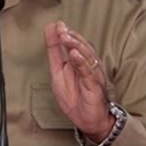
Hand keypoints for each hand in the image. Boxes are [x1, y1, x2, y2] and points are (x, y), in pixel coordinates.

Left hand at [44, 21, 114, 141]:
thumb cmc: (74, 98)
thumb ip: (55, 52)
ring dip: (75, 45)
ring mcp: (92, 74)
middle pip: (82, 46)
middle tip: (60, 29)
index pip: (74, 43)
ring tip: (65, 37)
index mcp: (79, 61)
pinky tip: (75, 54)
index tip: (56, 24)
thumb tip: (50, 30)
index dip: (66, 33)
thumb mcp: (58, 72)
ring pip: (86, 56)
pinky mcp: (95, 86)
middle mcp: (88, 65)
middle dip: (71, 36)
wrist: (87, 120)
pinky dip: (81, 62)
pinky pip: (88, 72)